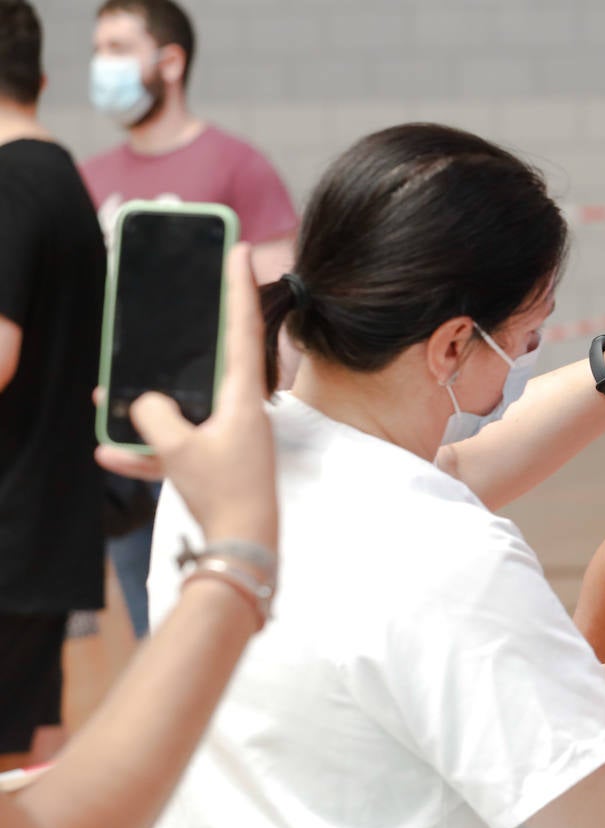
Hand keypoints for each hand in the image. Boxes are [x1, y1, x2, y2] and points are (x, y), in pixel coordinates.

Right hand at [96, 244, 277, 548]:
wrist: (243, 547)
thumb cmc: (224, 494)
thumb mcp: (181, 450)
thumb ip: (155, 418)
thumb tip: (144, 402)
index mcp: (243, 398)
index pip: (241, 329)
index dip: (237, 288)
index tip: (239, 250)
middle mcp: (240, 412)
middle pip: (208, 361)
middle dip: (184, 339)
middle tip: (178, 300)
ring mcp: (228, 436)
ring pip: (184, 406)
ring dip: (148, 404)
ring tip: (107, 392)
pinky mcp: (216, 462)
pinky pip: (176, 446)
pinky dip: (146, 449)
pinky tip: (110, 451)